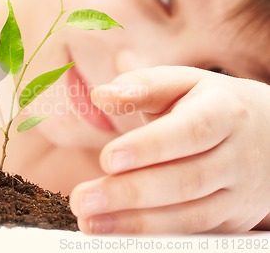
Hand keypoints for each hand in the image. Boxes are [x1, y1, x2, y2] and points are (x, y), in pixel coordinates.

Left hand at [70, 66, 269, 233]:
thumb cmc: (210, 104)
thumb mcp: (183, 83)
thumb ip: (142, 86)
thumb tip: (100, 95)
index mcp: (224, 111)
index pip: (189, 132)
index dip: (149, 148)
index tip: (107, 159)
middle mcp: (237, 155)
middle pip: (185, 180)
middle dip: (129, 193)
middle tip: (82, 200)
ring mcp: (239, 193)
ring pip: (190, 215)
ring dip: (136, 223)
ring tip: (90, 221)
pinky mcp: (232, 220)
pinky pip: (193, 233)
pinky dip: (155, 236)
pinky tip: (118, 233)